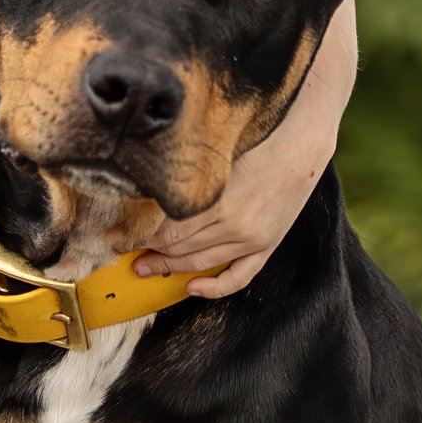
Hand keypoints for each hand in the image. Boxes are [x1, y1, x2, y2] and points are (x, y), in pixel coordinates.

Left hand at [132, 0, 359, 298]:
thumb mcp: (214, 151)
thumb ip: (184, 175)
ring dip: (169, 267)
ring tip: (144, 266)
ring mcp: (252, 238)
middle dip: (147, 251)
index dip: (137, 235)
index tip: (117, 233)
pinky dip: (213, 287)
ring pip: (200, 263)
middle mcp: (233, 226)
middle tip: (121, 250)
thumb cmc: (256, 135)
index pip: (164, 230)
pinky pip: (239, 276)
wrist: (303, 137)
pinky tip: (190, 287)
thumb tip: (147, 187)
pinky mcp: (267, 244)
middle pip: (177, 248)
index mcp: (216, 201)